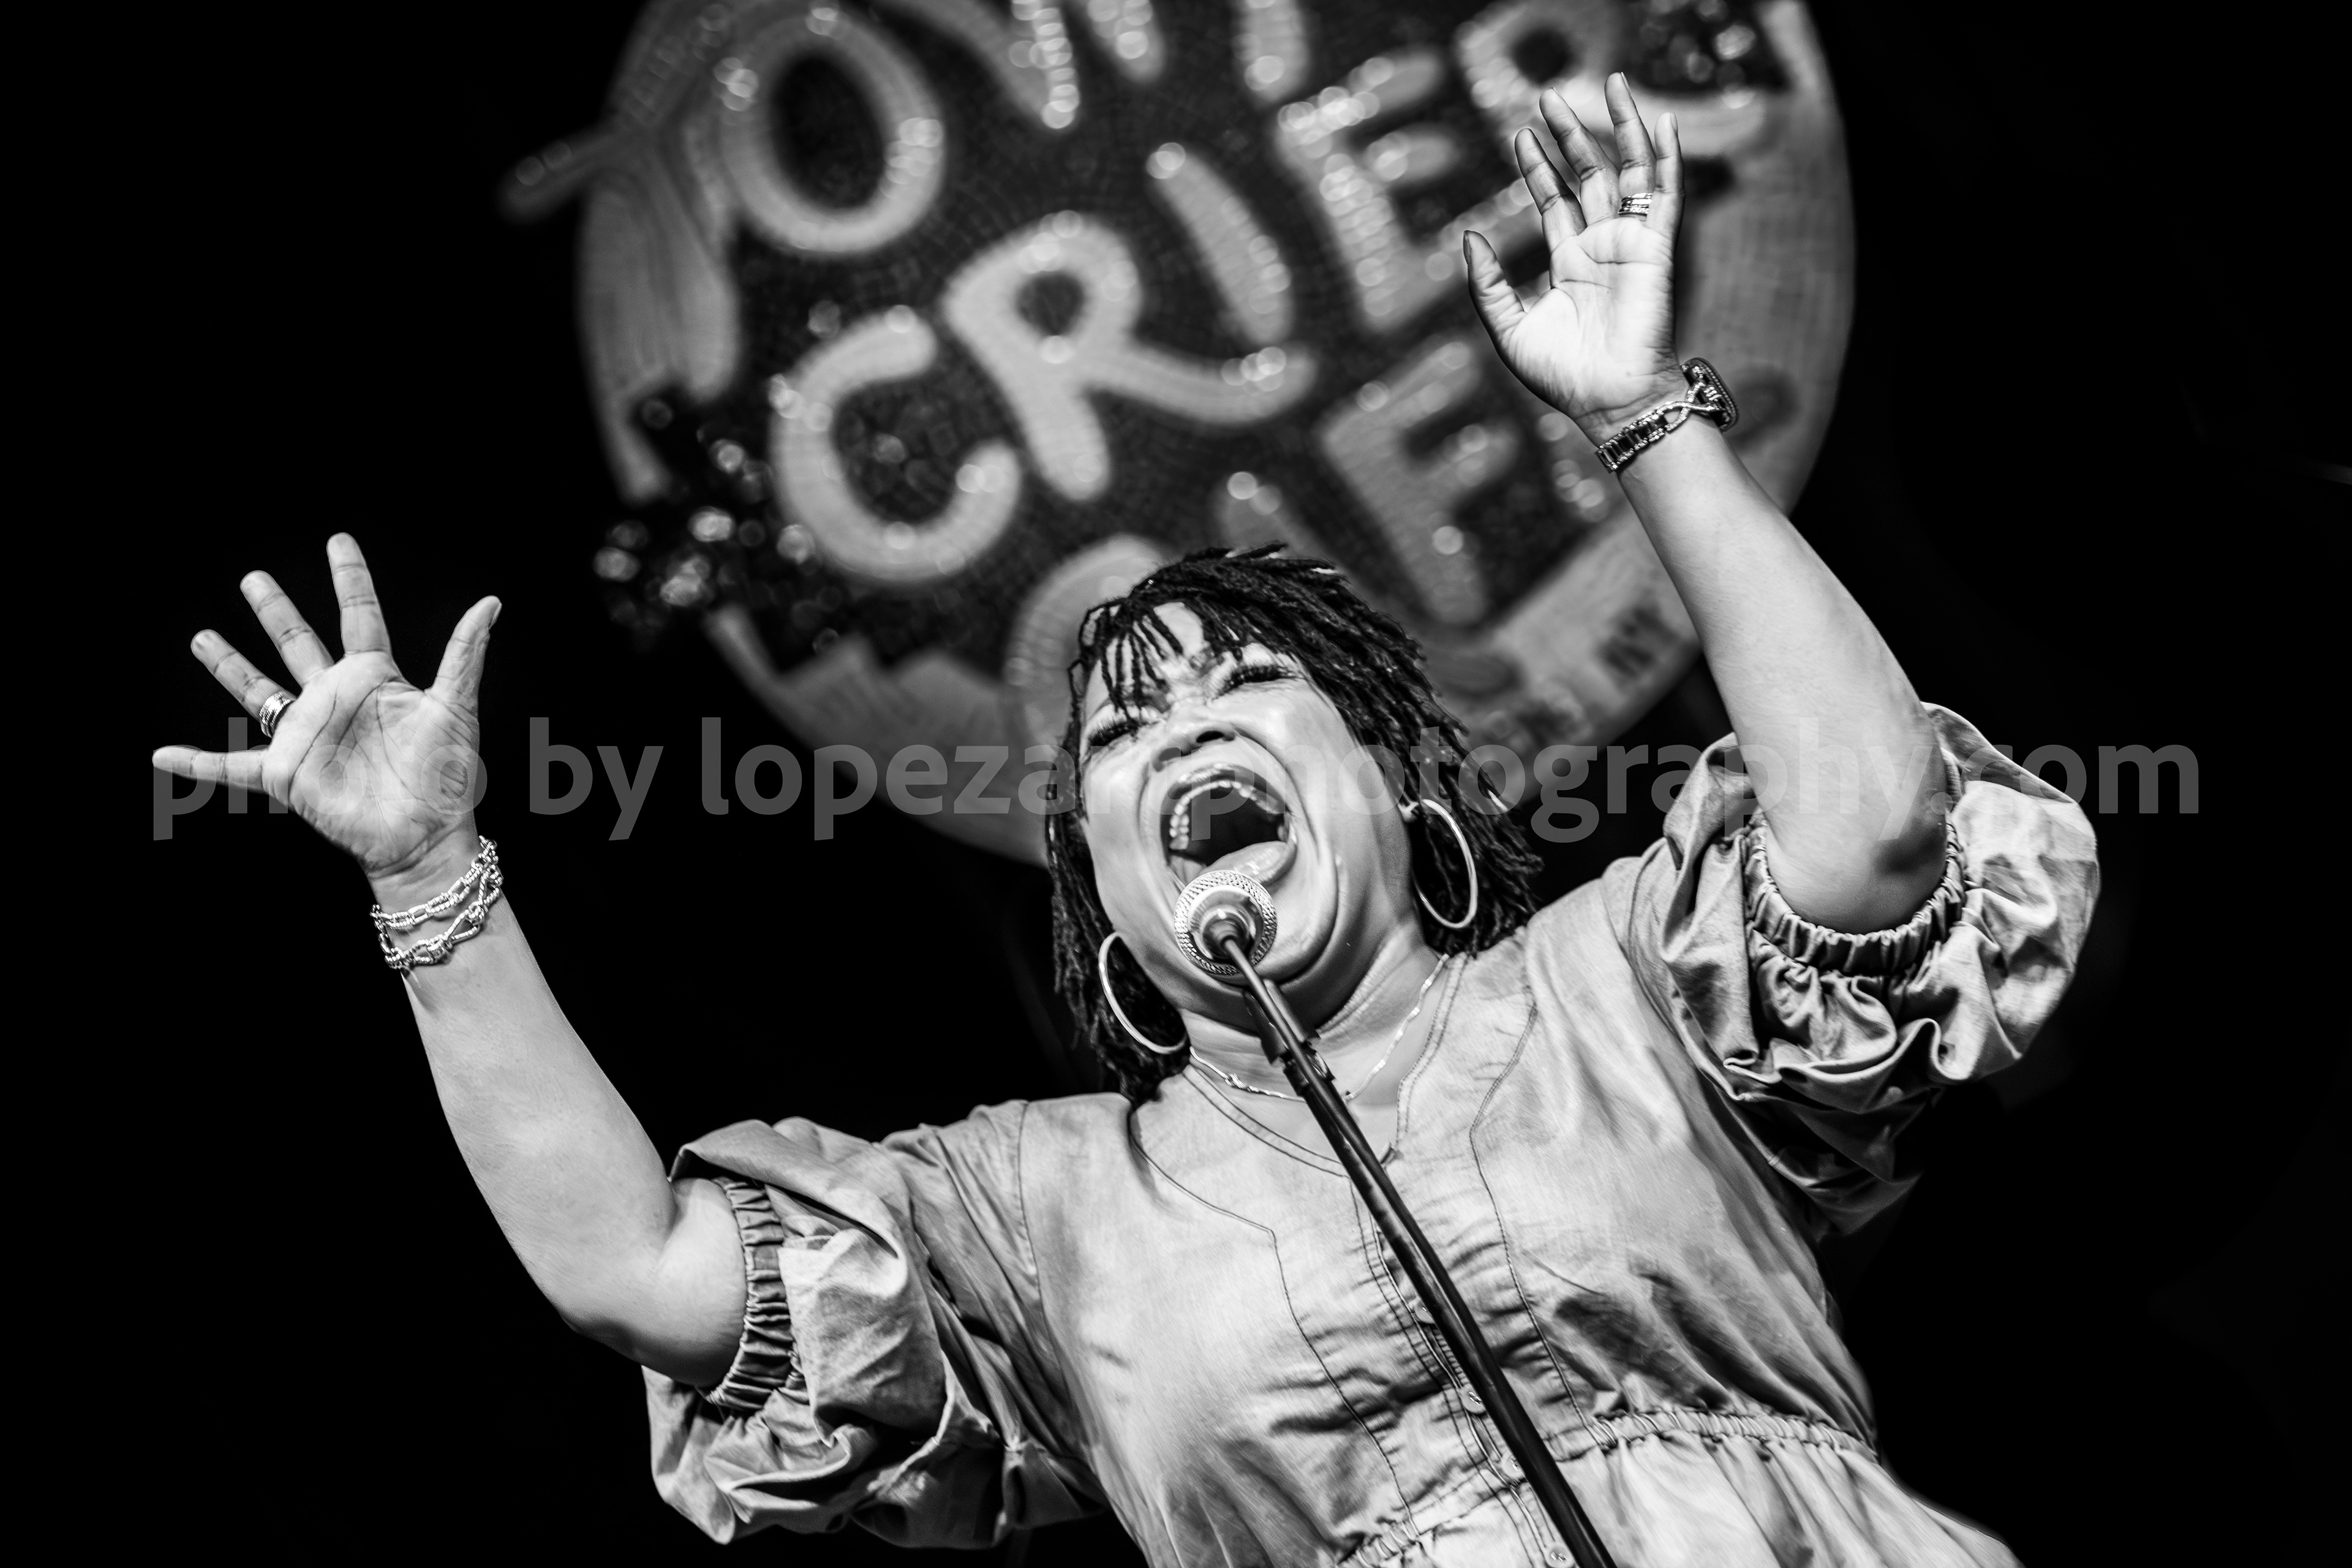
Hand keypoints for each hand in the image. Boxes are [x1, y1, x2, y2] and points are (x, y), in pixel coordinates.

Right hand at [151, 534, 500, 886]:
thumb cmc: (449, 776)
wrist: (427, 836)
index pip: (359, 615)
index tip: (337, 540)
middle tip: (252, 576)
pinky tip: (162, 755)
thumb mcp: (456, 708)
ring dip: (229, 666)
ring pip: (258, 691)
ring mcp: (306, 735)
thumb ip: (464, 654)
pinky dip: (196, 764)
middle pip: (297, 642)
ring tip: (202, 636)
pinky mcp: (286, 775)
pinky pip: (230, 768)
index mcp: (375, 678)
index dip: (349, 578)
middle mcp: (334, 699)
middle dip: (275, 610)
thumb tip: (490, 602)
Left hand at [1465, 75, 1686, 442]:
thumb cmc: (1562, 378)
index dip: (1538, 167)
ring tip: (1608, 82)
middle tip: (1550, 96)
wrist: (1608, 404)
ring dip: (1620, 127)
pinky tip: (1664, 121)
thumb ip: (1485, 283)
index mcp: (1569, 264)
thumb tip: (1467, 235)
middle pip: (1588, 175)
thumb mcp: (1507, 329)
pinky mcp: (1656, 249)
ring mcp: (1631, 245)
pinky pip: (1667, 195)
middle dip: (1571, 135)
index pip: (1554, 201)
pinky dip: (1667, 157)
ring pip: (1628, 172)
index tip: (1520, 134)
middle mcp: (1602, 248)